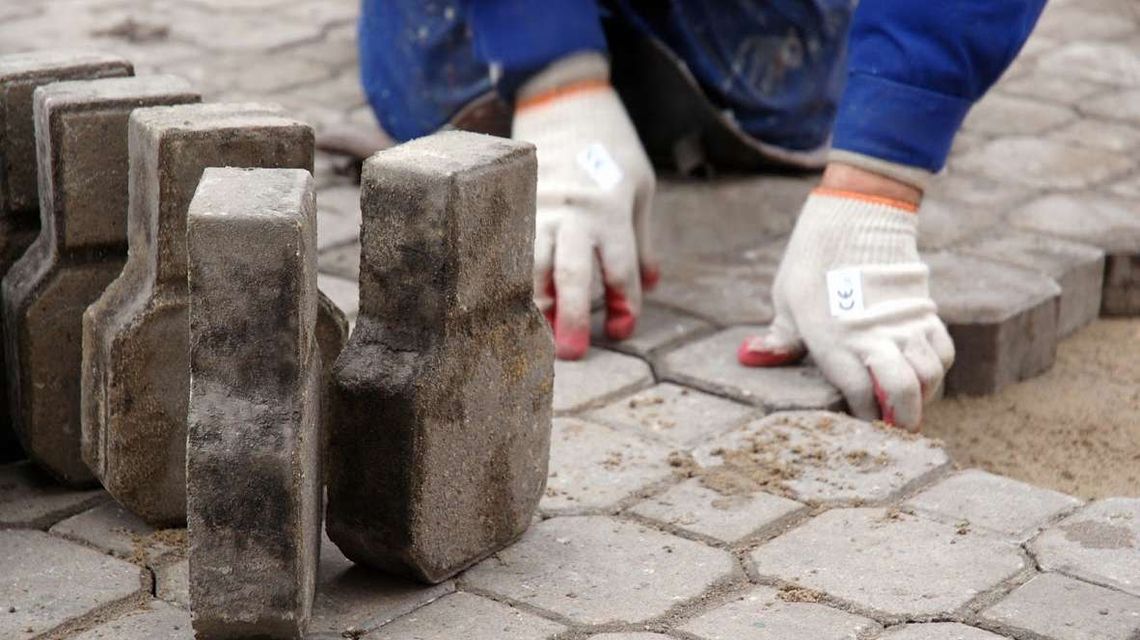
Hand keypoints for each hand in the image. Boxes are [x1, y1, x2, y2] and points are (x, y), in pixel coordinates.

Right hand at [512, 53, 657, 359]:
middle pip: (572, 273)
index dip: (624, 303)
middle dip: (572, 317)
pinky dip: (513, 277)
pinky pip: (512, 249)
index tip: (622, 330)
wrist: (566, 104)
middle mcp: (574, 213)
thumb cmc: (611, 148)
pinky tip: (509, 301)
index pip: (620, 269)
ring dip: (534, 303)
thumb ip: (642, 240)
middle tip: (572, 354)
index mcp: (611, 210)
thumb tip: (651, 285)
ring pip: (533, 264)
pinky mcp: (516, 205)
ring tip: (533, 335)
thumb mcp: (640, 189)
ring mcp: (540, 209)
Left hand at [737, 170, 953, 430]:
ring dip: (924, 396)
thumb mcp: (787, 298)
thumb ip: (779, 337)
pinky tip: (924, 373)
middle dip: (903, 419)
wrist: (856, 213)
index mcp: (834, 341)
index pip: (858, 397)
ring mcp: (904, 324)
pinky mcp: (925, 309)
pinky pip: (942, 350)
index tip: (862, 424)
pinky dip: (938, 368)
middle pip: (903, 394)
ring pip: (930, 375)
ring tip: (911, 403)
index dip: (863, 417)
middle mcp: (874, 338)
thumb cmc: (812, 258)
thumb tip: (748, 358)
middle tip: (897, 428)